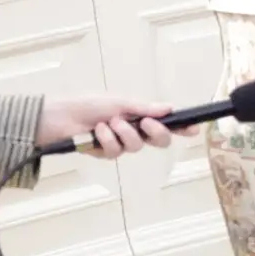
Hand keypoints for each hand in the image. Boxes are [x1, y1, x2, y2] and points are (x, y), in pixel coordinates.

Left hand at [39, 95, 175, 160]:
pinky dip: (106, 140)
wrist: (60, 117)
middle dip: (156, 132)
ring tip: (108, 123)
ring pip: (136, 147)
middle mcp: (134, 131)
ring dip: (123, 133)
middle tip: (146, 123)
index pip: (167, 124)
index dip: (182, 127)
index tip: (194, 129)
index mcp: (140, 116)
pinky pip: (115, 152)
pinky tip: (98, 132)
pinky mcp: (105, 153)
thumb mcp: (119, 102)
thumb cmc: (89, 104)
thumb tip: (170, 108)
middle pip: (160, 141)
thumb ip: (145, 108)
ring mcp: (120, 144)